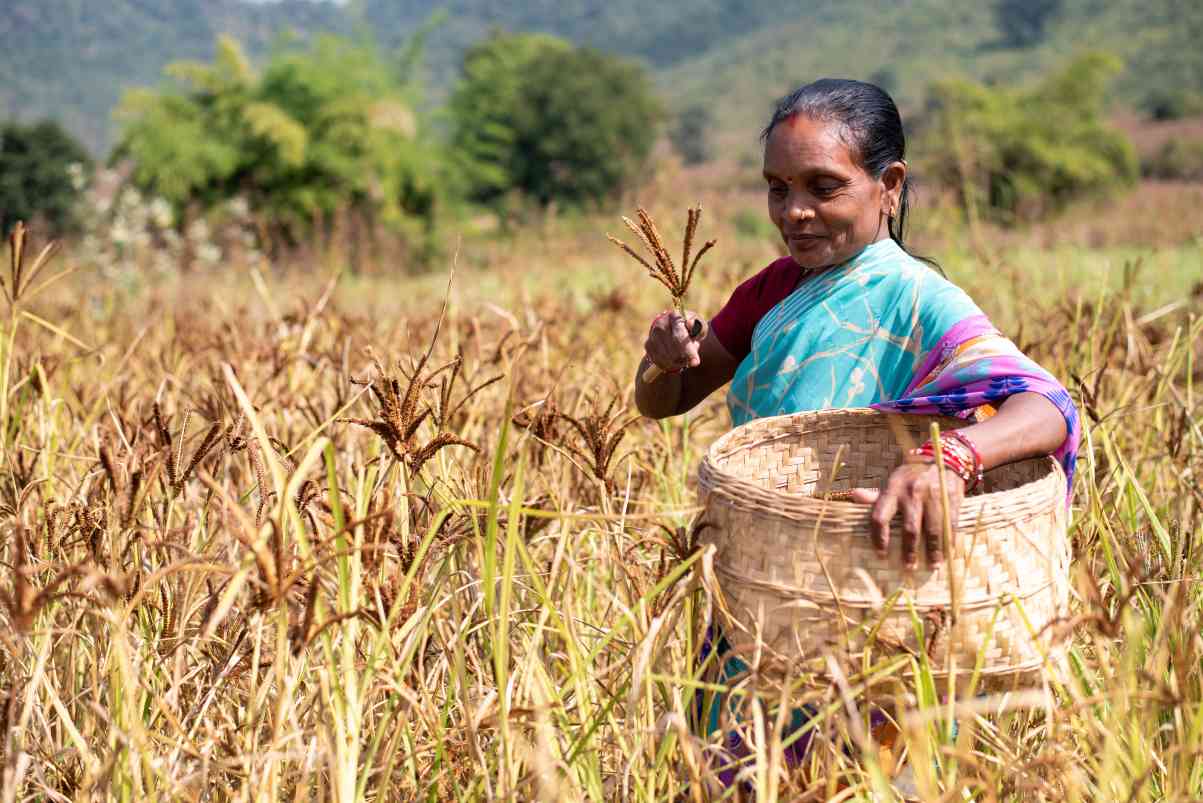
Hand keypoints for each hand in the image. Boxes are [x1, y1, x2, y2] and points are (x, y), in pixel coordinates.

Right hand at [644, 311, 706, 375]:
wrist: (674, 329)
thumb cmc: (691, 330)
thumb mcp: (699, 327)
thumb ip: (698, 327)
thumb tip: (690, 323)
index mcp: (674, 317)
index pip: (680, 337)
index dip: (688, 351)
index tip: (696, 363)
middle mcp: (660, 324)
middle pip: (672, 350)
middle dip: (684, 359)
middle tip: (693, 362)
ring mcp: (652, 335)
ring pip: (666, 358)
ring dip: (678, 362)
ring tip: (685, 358)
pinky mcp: (648, 345)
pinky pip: (659, 361)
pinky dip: (669, 365)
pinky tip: (675, 360)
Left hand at [850, 461, 964, 568]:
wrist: (942, 458)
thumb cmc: (911, 476)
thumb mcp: (893, 481)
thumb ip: (876, 495)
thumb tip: (854, 495)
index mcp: (893, 488)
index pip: (880, 517)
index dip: (879, 538)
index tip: (881, 554)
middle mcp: (912, 492)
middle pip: (910, 529)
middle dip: (909, 551)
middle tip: (909, 567)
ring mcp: (934, 496)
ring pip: (933, 530)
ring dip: (933, 551)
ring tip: (933, 565)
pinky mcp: (952, 498)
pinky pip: (951, 525)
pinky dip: (950, 541)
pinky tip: (948, 553)